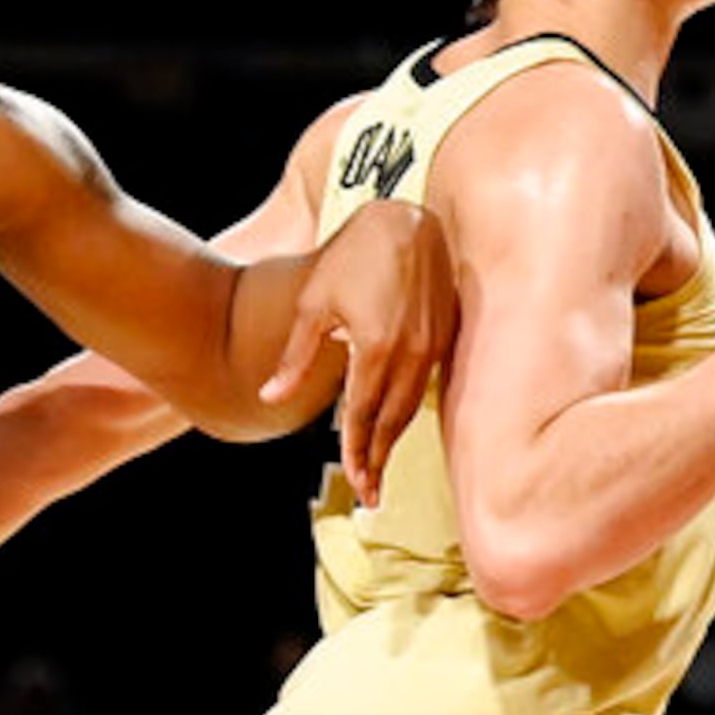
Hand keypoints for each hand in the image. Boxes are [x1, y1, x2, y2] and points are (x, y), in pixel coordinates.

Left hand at [270, 201, 457, 506]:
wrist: (405, 220)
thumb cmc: (351, 257)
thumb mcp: (313, 305)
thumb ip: (297, 357)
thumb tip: (270, 398)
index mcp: (374, 346)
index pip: (363, 414)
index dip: (356, 452)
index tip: (355, 483)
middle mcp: (409, 351)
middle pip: (393, 420)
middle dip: (379, 459)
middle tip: (370, 494)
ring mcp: (432, 343)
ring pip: (413, 405)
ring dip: (396, 439)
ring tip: (382, 467)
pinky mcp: (444, 333)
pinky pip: (427, 383)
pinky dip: (411, 409)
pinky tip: (400, 423)